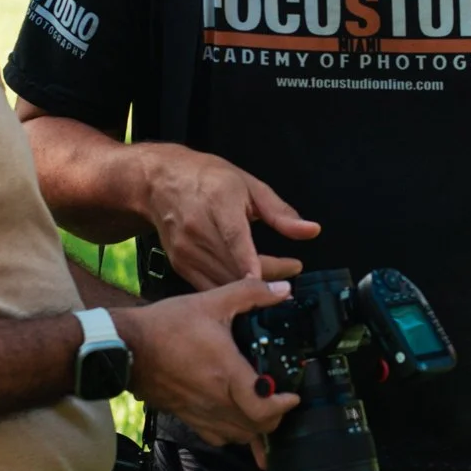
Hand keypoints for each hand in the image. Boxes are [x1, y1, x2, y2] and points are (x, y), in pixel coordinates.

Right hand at [118, 277, 299, 447]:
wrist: (125, 346)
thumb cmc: (165, 326)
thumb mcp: (211, 302)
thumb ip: (251, 294)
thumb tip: (282, 290)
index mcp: (226, 373)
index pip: (263, 407)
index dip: (284, 405)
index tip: (292, 394)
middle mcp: (216, 400)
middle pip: (258, 427)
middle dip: (276, 416)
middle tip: (281, 398)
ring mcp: (201, 412)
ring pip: (240, 437)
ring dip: (256, 427)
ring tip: (262, 408)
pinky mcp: (187, 417)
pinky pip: (218, 438)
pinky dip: (233, 433)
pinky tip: (236, 420)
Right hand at [139, 144, 319, 289]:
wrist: (159, 182)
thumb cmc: (207, 179)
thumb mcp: (248, 186)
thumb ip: (280, 213)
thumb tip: (311, 230)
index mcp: (218, 203)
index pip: (235, 237)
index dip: (249, 261)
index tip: (266, 281)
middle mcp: (198, 229)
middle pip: (235, 265)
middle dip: (269, 276)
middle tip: (292, 271)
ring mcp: (186, 250)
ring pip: (224, 281)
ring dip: (253, 288)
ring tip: (277, 283)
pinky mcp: (180, 264)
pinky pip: (210, 286)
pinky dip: (232, 292)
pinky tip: (249, 287)